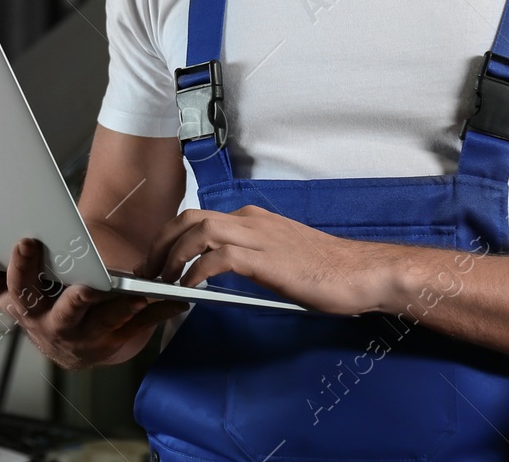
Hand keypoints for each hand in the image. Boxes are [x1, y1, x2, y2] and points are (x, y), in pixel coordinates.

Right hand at [0, 237, 186, 369]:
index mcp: (22, 307)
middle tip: (75, 275)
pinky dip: (156, 313)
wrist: (81, 342)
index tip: (11, 243)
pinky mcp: (114, 345)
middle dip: (67, 292)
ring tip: (136, 292)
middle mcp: (49, 327)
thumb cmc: (47, 303)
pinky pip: (139, 328)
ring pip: (102, 322)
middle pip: (54, 308)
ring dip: (119, 307)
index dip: (6, 269)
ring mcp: (83, 340)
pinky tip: (172, 300)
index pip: (6, 288)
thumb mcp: (14, 290)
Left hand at [143, 206, 393, 315]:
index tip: (158, 261)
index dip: (171, 237)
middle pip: (189, 219)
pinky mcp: (265, 259)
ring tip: (161, 282)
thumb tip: (222, 271)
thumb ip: (252, 257)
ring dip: (173, 256)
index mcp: (252, 218)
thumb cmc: (326, 270)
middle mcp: (250, 219)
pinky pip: (218, 258)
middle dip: (162, 243)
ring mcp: (257, 236)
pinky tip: (188, 289)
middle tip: (148, 272)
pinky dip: (196, 271)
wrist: (360, 273)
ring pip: (199, 232)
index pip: (199, 217)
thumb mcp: (279, 256)